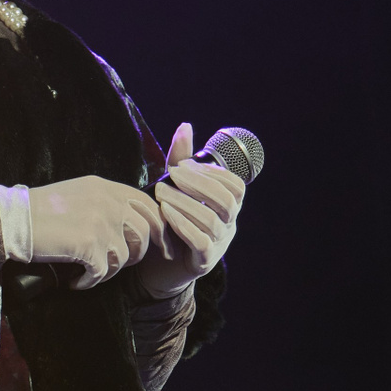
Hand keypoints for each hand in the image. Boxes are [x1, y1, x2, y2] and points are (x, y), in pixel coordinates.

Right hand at [27, 174, 163, 288]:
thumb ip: (106, 201)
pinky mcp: (89, 245)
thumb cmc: (41, 209)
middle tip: (114, 264)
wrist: (13, 220)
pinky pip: (102, 273)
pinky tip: (75, 282)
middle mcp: (109, 202)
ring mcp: (100, 223)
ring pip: (124, 257)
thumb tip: (130, 221)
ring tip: (88, 273)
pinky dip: (88, 282)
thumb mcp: (79, 193)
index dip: (158, 228)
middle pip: (144, 234)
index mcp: (107, 188)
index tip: (159, 245)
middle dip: (134, 255)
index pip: (149, 206)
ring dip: (107, 270)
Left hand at [136, 122, 245, 298]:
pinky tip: (165, 213)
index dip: (213, 172)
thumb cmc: (168, 221)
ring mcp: (218, 245)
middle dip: (199, 183)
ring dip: (185, 202)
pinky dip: (183, 225)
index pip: (235, 186)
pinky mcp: (202, 262)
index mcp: (226, 206)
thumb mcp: (174, 187)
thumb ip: (181, 159)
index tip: (185, 164)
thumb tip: (186, 125)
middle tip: (171, 174)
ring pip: (212, 220)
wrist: (155, 265)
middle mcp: (227, 225)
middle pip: (227, 201)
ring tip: (159, 191)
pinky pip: (201, 242)